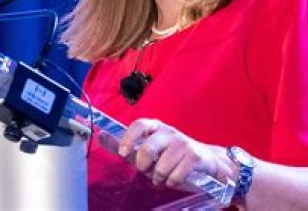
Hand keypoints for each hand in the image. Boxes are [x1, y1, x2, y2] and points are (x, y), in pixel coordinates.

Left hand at [118, 118, 234, 190]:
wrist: (207, 162)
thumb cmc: (172, 157)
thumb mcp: (148, 150)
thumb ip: (126, 145)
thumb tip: (100, 136)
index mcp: (155, 127)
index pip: (139, 124)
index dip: (129, 137)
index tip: (122, 152)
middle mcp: (169, 132)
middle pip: (148, 148)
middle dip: (143, 165)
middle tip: (146, 170)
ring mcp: (183, 143)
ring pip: (161, 166)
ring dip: (159, 178)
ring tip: (162, 177)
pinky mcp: (195, 156)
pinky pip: (176, 175)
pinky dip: (172, 182)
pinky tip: (173, 179)